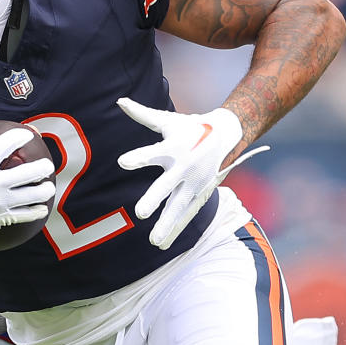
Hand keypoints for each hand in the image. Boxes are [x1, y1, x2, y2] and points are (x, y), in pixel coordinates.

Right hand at [0, 117, 55, 248]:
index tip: (26, 136)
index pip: (7, 144)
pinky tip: (41, 206)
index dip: (20, 137)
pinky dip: (36, 210)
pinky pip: (27, 214)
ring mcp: (0, 202)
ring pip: (34, 195)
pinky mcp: (2, 217)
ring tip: (47, 186)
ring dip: (45, 189)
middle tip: (46, 165)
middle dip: (44, 166)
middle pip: (30, 172)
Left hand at [117, 98, 268, 249]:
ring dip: (167, 223)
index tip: (123, 161)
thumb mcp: (167, 120)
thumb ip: (142, 114)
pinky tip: (163, 243)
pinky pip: (187, 214)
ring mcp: (194, 183)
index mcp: (174, 147)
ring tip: (153, 241)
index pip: (152, 152)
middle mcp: (184, 167)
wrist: (226, 136)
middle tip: (140, 212)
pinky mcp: (200, 193)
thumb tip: (119, 101)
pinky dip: (176, 228)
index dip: (138, 157)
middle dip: (155, 199)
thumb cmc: (189, 128)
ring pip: (179, 206)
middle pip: (167, 185)